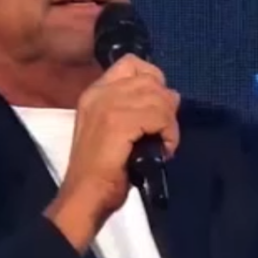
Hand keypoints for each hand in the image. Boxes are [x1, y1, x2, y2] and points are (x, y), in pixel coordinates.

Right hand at [44, 54, 179, 250]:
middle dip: (166, 105)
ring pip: (158, 98)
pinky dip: (169, 134)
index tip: (158, 105)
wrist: (85, 195)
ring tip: (164, 144)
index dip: (153, 78)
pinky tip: (164, 150)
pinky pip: (159, 117)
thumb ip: (136, 108)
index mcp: (95, 92)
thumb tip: (171, 97)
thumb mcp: (115, 130)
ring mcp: (109, 105)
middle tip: (164, 131)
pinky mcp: (120, 122)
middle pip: (150, 80)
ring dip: (169, 123)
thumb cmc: (101, 169)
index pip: (131, 63)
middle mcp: (100, 92)